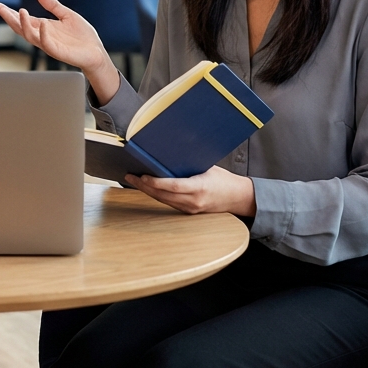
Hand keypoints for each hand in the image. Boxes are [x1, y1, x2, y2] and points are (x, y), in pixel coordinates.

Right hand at [0, 0, 117, 99]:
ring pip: (30, 36)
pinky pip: (47, 44)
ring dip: (24, 24)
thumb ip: (53, 5)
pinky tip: (43, 24)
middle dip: (8, 18)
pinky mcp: (58, 51)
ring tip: (20, 11)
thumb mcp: (66, 15)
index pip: (22, 19)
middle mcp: (42, 36)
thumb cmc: (82, 37)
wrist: (96, 52)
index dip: (8, 12)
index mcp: (43, 27)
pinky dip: (44, 34)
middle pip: (20, 27)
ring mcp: (49, 44)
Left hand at [124, 166, 256, 216]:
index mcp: (199, 188)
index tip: (142, 175)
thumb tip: (168, 155)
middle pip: (163, 195)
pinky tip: (148, 188)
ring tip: (134, 180)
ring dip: (147, 191)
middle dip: (144, 186)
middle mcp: (193, 201)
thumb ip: (189, 165)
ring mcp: (190, 209)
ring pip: (163, 200)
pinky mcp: (189, 212)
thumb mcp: (208, 167)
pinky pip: (168, 203)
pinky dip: (157, 195)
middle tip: (130, 176)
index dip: (155, 182)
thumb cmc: (224, 180)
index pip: (173, 186)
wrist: (238, 198)